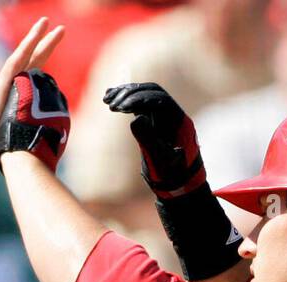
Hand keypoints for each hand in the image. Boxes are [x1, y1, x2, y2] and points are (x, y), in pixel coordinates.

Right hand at [0, 17, 64, 165]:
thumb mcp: (13, 138)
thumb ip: (25, 135)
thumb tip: (39, 146)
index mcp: (11, 98)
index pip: (30, 75)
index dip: (42, 63)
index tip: (53, 53)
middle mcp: (5, 87)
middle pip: (29, 60)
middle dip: (44, 45)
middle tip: (59, 30)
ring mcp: (1, 85)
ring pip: (22, 55)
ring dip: (35, 37)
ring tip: (47, 22)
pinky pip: (15, 61)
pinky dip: (26, 45)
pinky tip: (36, 34)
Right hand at [103, 82, 204, 198]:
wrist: (180, 185)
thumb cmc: (172, 175)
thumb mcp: (159, 159)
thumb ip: (148, 139)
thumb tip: (136, 118)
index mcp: (178, 120)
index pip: (158, 99)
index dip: (138, 99)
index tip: (119, 107)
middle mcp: (172, 114)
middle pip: (151, 92)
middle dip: (130, 94)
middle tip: (110, 104)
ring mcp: (163, 117)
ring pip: (145, 96)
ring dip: (126, 94)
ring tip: (106, 99)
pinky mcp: (154, 122)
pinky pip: (141, 105)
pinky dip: (126, 101)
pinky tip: (110, 100)